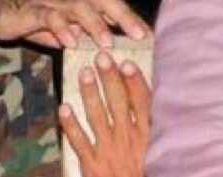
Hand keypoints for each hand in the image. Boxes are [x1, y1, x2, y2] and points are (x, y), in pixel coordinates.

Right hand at [0, 0, 149, 49]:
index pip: (113, 6)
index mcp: (80, 3)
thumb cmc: (31, 17)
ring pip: (79, 7)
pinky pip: (49, 16)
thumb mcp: (60, 30)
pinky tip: (69, 42)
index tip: (151, 38)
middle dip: (124, 16)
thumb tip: (104, 52)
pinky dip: (61, 28)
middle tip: (140, 37)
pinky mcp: (33, 10)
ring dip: (95, 24)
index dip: (132, 19)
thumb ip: (80, 36)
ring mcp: (52, 3)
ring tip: (107, 44)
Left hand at [58, 52, 149, 176]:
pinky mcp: (92, 165)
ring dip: (90, 93)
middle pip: (118, 103)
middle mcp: (128, 140)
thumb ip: (153, 127)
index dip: (134, 81)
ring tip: (84, 73)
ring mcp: (108, 151)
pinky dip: (70, 124)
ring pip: (97, 116)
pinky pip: (79, 141)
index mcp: (148, 137)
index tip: (126, 63)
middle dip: (109, 79)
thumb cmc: (147, 173)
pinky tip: (63, 107)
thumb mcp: (159, 151)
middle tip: (101, 57)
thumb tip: (150, 100)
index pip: (141, 102)